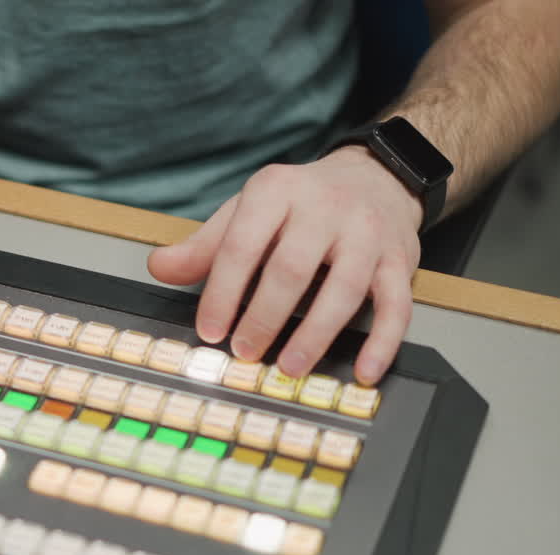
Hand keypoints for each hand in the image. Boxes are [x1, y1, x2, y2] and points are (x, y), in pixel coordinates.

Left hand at [147, 146, 423, 385]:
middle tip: (244, 353)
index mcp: (276, 192)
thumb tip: (159, 267)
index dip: (222, 293)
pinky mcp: (400, 259)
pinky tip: (364, 371)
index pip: (241, 246)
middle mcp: (325, 207)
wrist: (375, 178)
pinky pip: (397, 304)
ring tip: (290, 367)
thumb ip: (204, 247)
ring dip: (315, 335)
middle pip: (291, 270)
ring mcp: (367, 233)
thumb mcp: (247, 212)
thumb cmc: (301, 204)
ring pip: (344, 290)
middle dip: (264, 317)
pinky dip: (383, 342)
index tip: (210, 331)